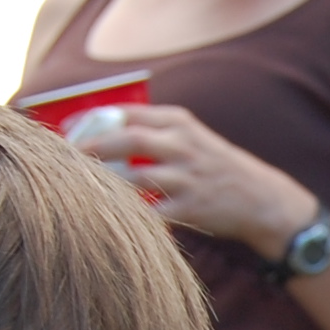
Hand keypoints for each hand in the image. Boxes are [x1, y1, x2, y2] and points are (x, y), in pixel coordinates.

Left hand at [79, 105, 316, 257]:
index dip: (92, 120)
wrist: (261, 199)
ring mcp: (188, 177)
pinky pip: (153, 213)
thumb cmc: (217, 167)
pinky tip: (112, 217)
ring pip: (136, 177)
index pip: (127, 113)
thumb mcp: (190, 136)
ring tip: (82, 189)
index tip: (67, 130)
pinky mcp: (192, 207)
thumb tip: (100, 131)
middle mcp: (183, 145)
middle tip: (67, 158)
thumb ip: (153, 131)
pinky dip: (131, 216)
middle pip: (129, 139)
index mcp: (179, 122)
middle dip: (93, 147)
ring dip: (107, 184)